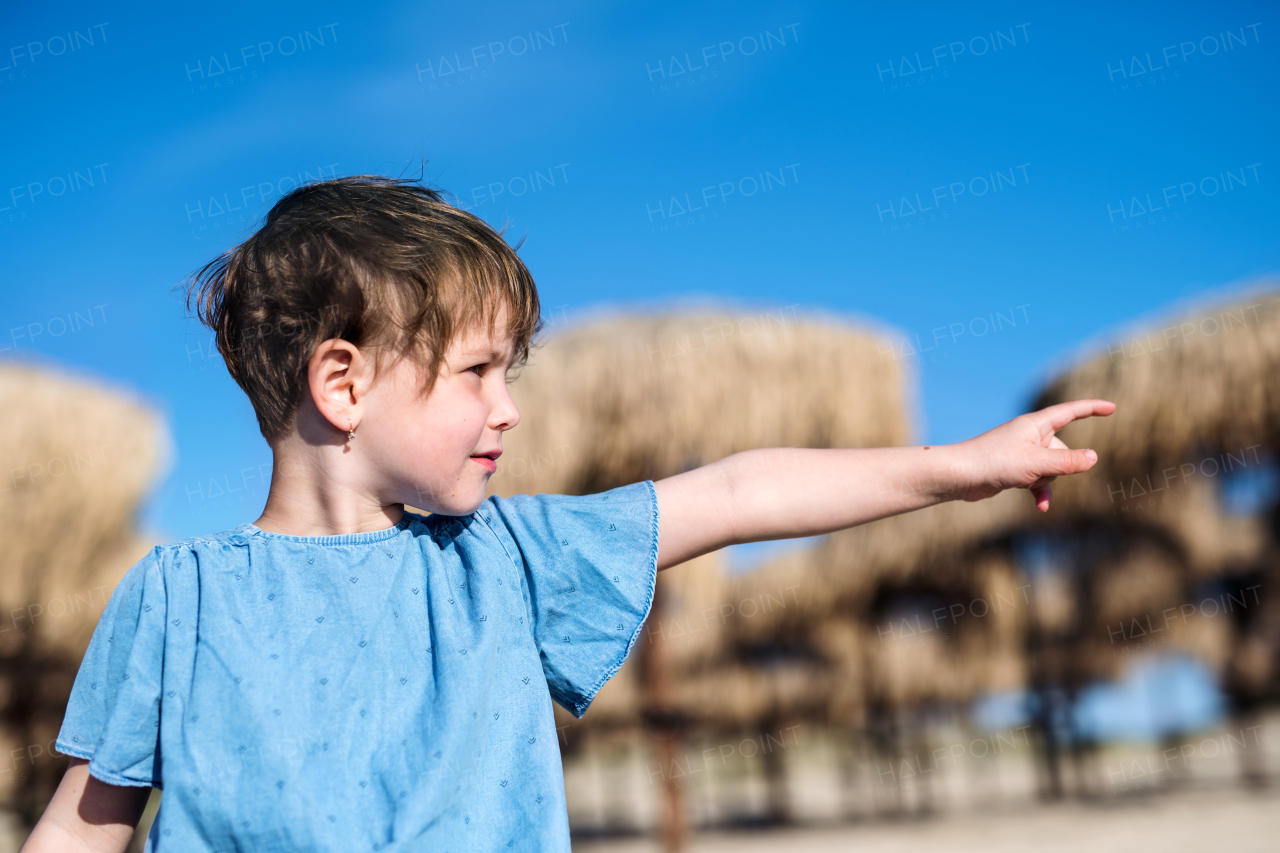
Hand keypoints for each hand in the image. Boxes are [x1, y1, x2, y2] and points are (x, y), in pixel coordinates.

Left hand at [956, 399, 1115, 511]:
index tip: (1111, 408)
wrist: (960, 476)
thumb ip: (1067, 462)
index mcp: (1035, 424)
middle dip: (1057, 466)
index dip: (1092, 409)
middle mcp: (1029, 435)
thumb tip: (1093, 458)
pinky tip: (1040, 506)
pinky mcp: (1015, 469)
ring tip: (1024, 482)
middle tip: (1032, 470)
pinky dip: (1040, 492)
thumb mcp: (1036, 464)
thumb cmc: (994, 463)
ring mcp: (1022, 453)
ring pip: (1051, 468)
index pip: (1070, 412)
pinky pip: (1039, 481)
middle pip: (1062, 450)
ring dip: (1045, 481)